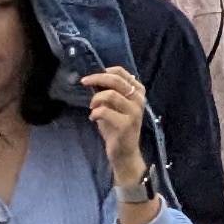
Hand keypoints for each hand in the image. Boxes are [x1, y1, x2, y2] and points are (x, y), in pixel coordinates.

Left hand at [81, 64, 150, 188]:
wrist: (125, 152)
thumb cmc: (117, 127)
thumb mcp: (114, 106)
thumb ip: (109, 91)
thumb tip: (94, 78)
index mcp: (138, 92)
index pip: (122, 72)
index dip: (105, 71)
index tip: (91, 76)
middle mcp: (139, 99)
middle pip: (116, 80)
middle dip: (97, 78)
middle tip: (84, 82)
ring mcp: (134, 112)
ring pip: (110, 95)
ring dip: (96, 99)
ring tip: (92, 107)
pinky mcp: (126, 124)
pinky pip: (105, 111)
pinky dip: (95, 112)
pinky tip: (93, 118)